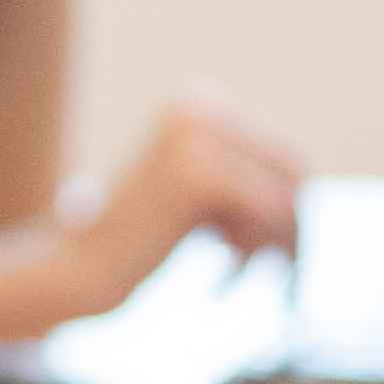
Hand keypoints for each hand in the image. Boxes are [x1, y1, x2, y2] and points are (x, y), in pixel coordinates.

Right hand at [45, 97, 305, 320]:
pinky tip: (220, 280)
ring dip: (272, 248)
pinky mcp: (198, 171)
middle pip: (294, 172)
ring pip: (287, 196)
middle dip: (291, 232)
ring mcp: (197, 132)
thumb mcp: (202, 201)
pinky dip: (254, 255)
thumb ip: (248, 182)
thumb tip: (308, 190)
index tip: (276, 263)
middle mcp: (201, 104)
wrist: (75, 270)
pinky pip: (269, 215)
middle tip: (272, 281)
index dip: (292, 215)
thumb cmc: (137, 244)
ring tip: (232, 279)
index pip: (286, 157)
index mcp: (201, 101)